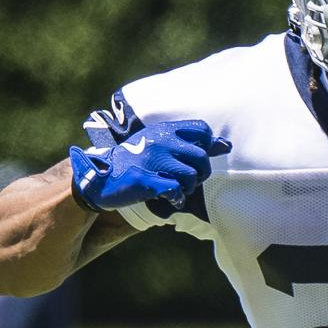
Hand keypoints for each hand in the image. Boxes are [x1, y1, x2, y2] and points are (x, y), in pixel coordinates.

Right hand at [68, 116, 230, 211]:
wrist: (101, 176)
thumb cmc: (137, 161)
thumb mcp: (162, 144)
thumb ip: (194, 143)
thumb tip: (227, 145)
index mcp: (165, 129)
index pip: (202, 131)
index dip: (206, 147)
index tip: (192, 159)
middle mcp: (160, 141)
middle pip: (202, 158)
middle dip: (199, 174)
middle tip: (186, 181)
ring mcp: (152, 160)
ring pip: (192, 176)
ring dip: (188, 188)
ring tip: (176, 189)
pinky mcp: (146, 181)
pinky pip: (176, 190)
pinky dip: (177, 198)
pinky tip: (169, 198)